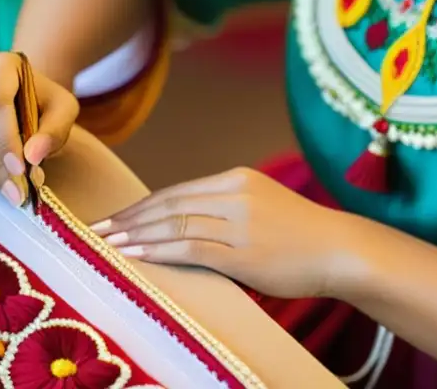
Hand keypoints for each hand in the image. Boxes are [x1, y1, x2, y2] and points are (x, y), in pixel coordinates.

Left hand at [90, 167, 356, 299]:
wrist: (339, 249)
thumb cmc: (300, 233)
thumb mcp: (261, 205)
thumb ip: (225, 208)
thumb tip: (183, 223)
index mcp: (237, 179)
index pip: (177, 191)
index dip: (142, 204)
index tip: (116, 216)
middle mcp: (235, 194)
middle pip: (170, 204)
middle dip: (130, 218)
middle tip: (98, 230)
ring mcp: (240, 223)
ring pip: (176, 225)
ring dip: (137, 235)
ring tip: (109, 244)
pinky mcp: (244, 252)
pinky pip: (192, 249)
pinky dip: (159, 251)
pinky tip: (137, 256)